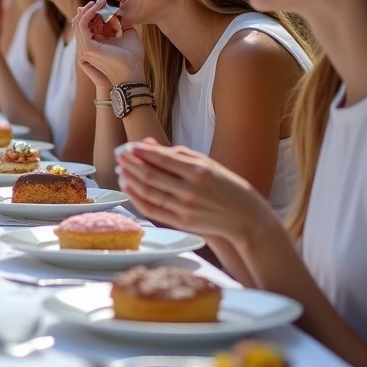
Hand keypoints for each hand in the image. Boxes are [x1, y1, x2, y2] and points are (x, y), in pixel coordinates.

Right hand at [72, 0, 144, 89]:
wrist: (132, 74)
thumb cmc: (132, 59)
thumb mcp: (128, 36)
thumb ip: (122, 25)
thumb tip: (121, 12)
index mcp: (96, 44)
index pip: (88, 25)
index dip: (93, 13)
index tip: (103, 3)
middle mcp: (88, 46)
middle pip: (81, 23)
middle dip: (88, 10)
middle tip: (100, 1)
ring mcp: (85, 48)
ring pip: (79, 23)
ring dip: (88, 10)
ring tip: (99, 2)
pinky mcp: (87, 48)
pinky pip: (82, 26)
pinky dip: (87, 14)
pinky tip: (95, 8)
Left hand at [116, 139, 274, 241]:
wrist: (247, 219)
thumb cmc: (228, 187)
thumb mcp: (209, 164)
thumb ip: (180, 154)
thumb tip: (151, 144)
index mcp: (199, 171)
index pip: (162, 159)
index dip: (142, 152)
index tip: (129, 146)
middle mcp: (191, 190)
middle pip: (151, 175)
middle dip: (131, 164)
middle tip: (119, 155)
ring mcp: (185, 208)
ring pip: (149, 192)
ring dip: (130, 180)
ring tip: (120, 170)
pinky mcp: (182, 222)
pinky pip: (153, 210)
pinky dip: (137, 199)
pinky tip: (128, 188)